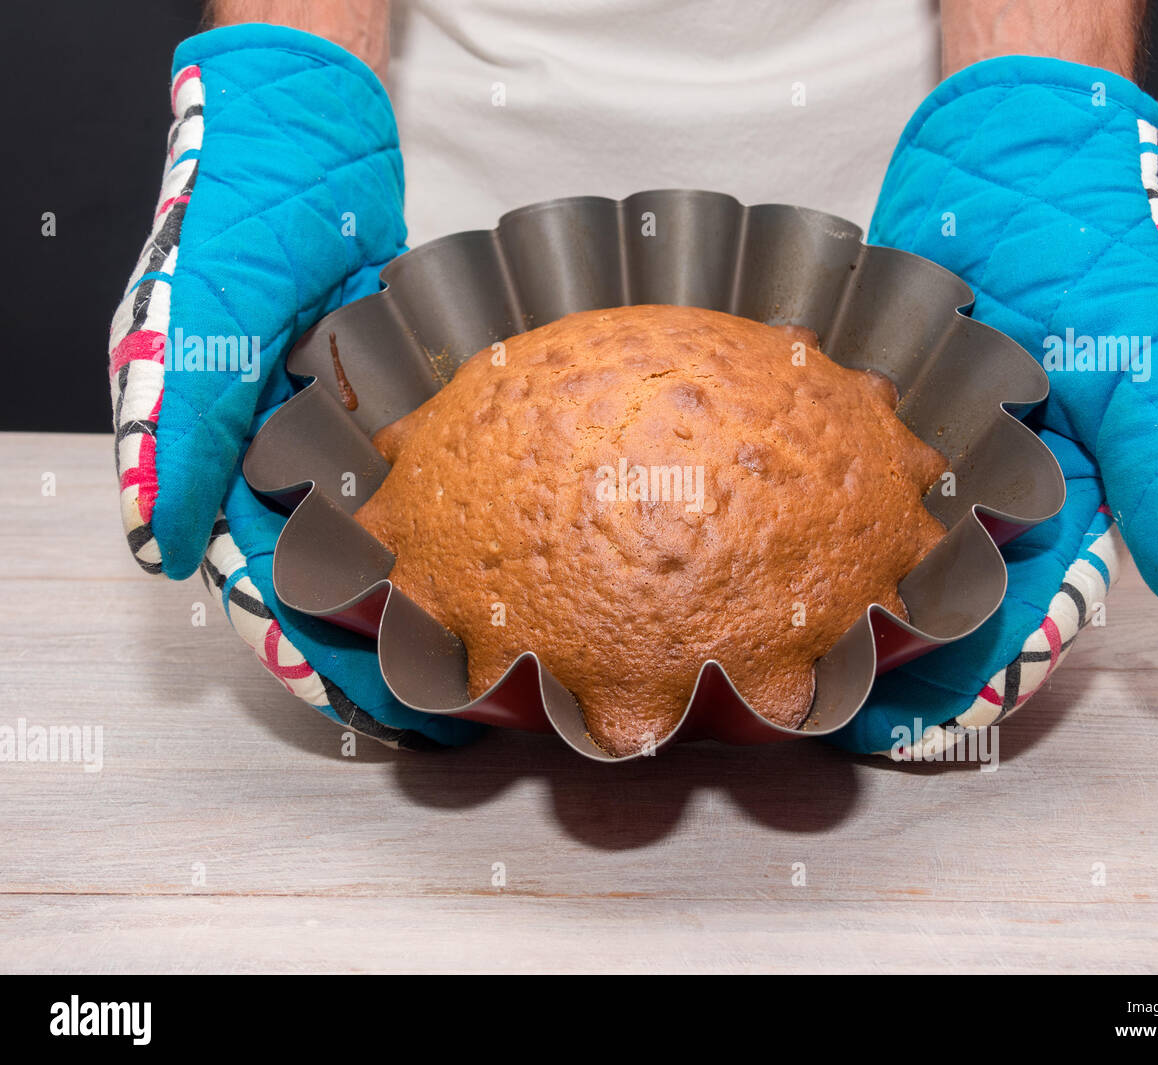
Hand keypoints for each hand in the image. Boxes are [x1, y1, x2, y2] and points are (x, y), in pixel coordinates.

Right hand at [109, 24, 479, 748]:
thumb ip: (174, 442)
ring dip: (416, 598)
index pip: (260, 586)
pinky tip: (487, 557)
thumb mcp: (191, 335)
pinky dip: (442, 522)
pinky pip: (413, 481)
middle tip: (444, 706)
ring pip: (375, 542)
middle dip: (376, 645)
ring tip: (473, 656)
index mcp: (209, 464)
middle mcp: (270, 462)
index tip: (373, 708)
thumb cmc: (226, 227)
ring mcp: (331, 436)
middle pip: (324, 582)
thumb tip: (155, 549)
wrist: (302, 144)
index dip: (311, 653)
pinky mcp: (383, 404)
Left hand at [832, 55, 1157, 754]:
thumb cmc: (1100, 261)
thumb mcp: (1147, 367)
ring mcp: (930, 459)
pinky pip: (844, 485)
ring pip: (885, 559)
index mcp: (1066, 506)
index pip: (1021, 621)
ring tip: (785, 652)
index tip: (908, 728)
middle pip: (943, 608)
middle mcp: (993, 496)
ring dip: (845, 607)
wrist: (1018, 166)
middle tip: (826, 705)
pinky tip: (763, 551)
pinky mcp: (879, 417)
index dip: (972, 681)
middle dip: (893, 663)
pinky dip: (813, 522)